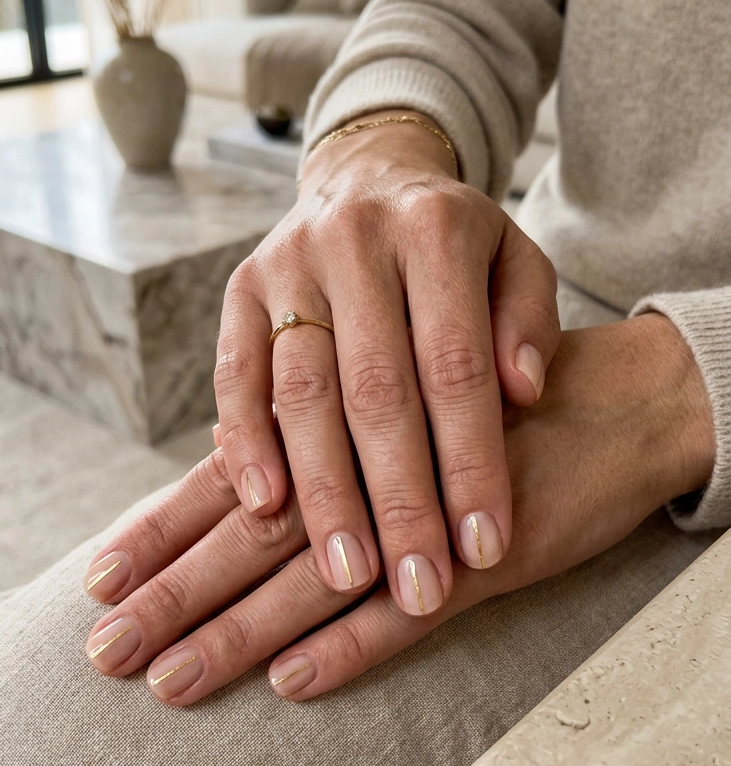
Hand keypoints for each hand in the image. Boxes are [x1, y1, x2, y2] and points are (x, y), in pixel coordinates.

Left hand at [83, 315, 713, 702]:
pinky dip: (351, 644)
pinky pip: (409, 612)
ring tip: (171, 681)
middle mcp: (369, 469)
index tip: (98, 580)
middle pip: (252, 538)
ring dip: (239, 632)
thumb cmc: (501, 409)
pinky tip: (294, 679)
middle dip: (175, 595)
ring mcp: (424, 515)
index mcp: (343, 428)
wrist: (620, 400)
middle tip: (105, 652)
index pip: (233, 487)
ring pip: (312, 580)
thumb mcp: (407, 412)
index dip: (163, 533)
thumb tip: (240, 479)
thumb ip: (331, 443)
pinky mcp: (484, 558)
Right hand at [212, 113, 559, 619]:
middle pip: (376, 390)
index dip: (471, 463)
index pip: (457, 366)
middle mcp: (355, 240)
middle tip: (416, 588)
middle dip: (398, 500)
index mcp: (437, 230)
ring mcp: (288, 263)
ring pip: (301, 392)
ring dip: (323, 491)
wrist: (369, 177)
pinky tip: (265, 510)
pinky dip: (247, 445)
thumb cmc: (457, 245)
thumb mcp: (517, 261)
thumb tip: (525, 392)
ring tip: (346, 574)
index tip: (485, 549)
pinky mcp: (240, 288)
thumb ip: (529, 321)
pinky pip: (236, 375)